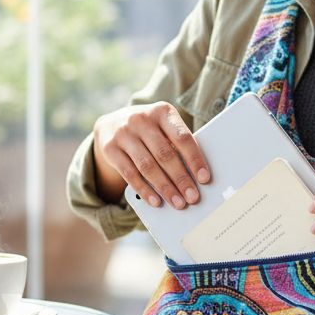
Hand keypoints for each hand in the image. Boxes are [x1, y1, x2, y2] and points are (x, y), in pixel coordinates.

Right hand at [93, 102, 209, 209]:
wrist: (111, 123)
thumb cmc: (148, 129)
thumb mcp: (162, 127)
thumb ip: (177, 144)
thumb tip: (195, 177)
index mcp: (162, 112)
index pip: (182, 137)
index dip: (195, 159)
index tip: (205, 178)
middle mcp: (141, 119)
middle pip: (165, 154)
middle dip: (181, 179)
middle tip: (192, 197)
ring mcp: (123, 133)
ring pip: (148, 167)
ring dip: (165, 188)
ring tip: (177, 202)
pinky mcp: (110, 148)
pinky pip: (130, 174)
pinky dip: (145, 190)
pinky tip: (156, 201)